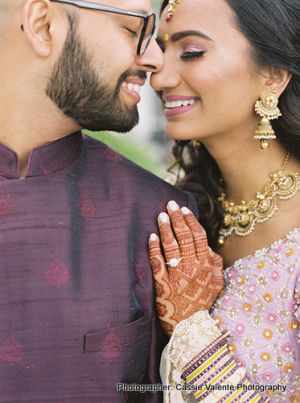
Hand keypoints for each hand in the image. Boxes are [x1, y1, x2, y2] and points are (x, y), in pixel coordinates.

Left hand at [148, 201, 223, 335]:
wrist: (189, 327)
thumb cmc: (202, 303)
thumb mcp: (216, 284)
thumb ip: (215, 264)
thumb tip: (209, 248)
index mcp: (205, 266)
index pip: (199, 238)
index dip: (191, 221)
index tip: (184, 210)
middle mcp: (192, 268)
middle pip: (185, 238)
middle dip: (177, 219)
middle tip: (170, 205)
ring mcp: (177, 275)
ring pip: (172, 247)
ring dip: (166, 229)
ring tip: (161, 216)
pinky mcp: (162, 284)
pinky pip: (158, 263)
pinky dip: (154, 248)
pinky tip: (151, 236)